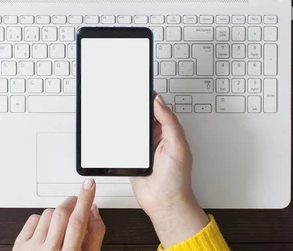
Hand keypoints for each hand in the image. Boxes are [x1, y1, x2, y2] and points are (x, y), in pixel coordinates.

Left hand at [13, 179, 105, 250]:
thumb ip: (94, 235)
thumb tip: (93, 210)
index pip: (78, 221)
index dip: (85, 199)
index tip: (89, 184)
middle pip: (62, 213)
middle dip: (72, 202)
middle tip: (78, 202)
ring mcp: (32, 249)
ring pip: (48, 213)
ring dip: (58, 213)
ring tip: (62, 226)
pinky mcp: (20, 247)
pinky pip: (33, 219)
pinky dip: (42, 220)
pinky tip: (47, 231)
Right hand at [131, 93, 208, 247]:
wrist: (164, 203)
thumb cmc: (177, 179)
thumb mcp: (177, 145)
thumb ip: (169, 122)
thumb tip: (160, 102)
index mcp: (169, 132)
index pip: (158, 109)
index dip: (150, 99)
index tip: (140, 90)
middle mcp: (156, 138)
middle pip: (142, 117)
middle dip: (134, 109)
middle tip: (125, 100)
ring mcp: (143, 148)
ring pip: (132, 128)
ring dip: (126, 124)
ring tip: (118, 115)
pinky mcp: (131, 157)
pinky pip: (123, 143)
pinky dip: (118, 138)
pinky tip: (115, 133)